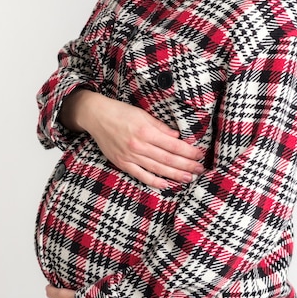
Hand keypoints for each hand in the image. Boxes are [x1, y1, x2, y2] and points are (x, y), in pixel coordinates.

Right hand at [64, 91, 204, 187]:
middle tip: (200, 170)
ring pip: (157, 168)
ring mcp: (130, 156)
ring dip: (175, 175)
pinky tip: (165, 184)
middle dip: (186, 165)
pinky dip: (153, 181)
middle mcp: (139, 146)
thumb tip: (177, 137)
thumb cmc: (121, 112)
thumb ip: (160, 127)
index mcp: (146, 131)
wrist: (96, 116)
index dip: (188, 152)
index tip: (200, 155)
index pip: (173, 145)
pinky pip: (140, 175)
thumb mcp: (143, 114)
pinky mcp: (122, 163)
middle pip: (168, 159)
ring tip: (188, 179)